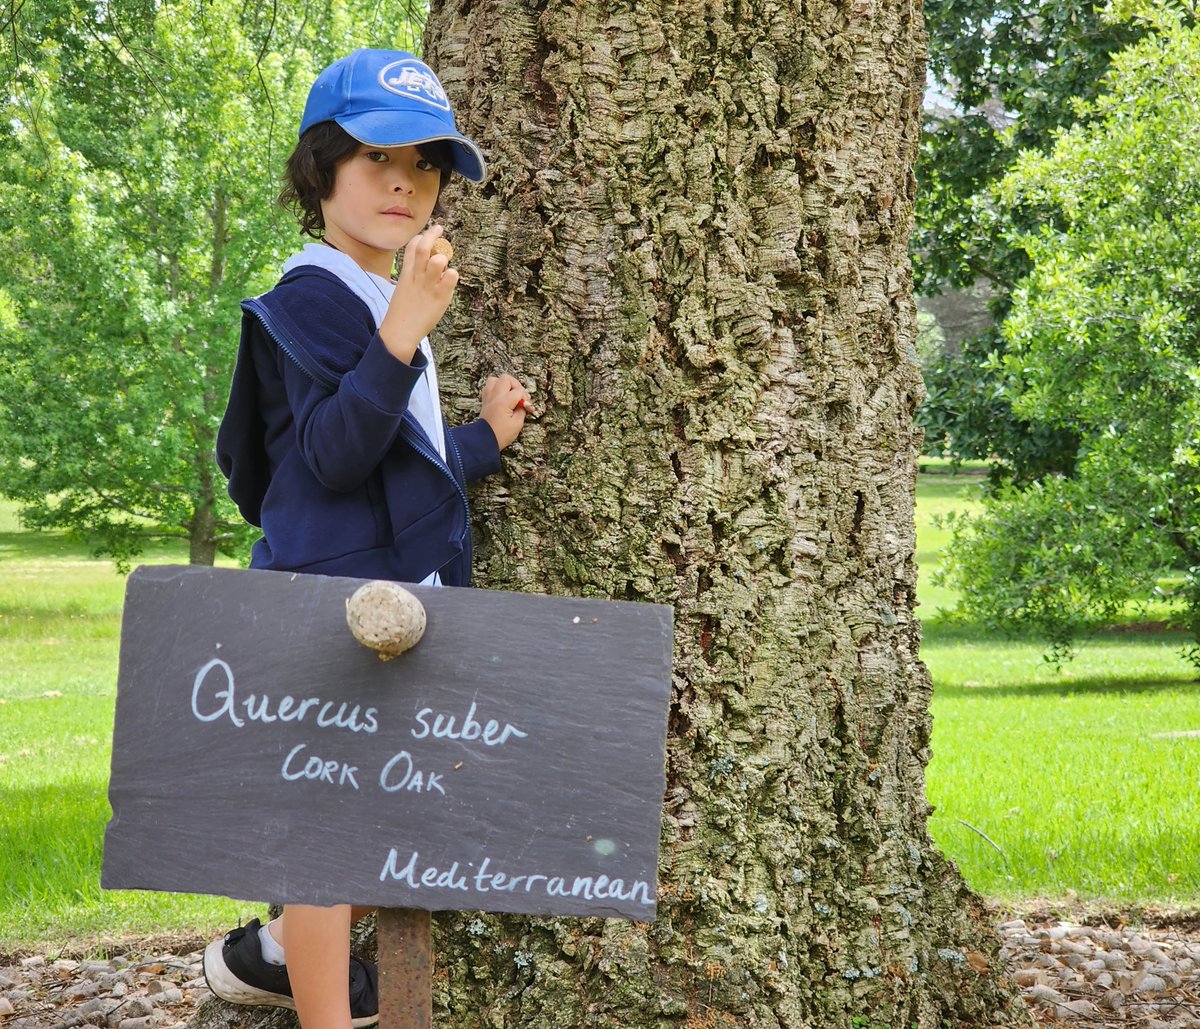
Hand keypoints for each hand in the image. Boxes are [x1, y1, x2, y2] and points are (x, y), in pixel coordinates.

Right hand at [378, 226, 456, 362]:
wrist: (400, 331)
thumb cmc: (404, 311)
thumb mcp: (404, 287)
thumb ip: (413, 273)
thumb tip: (426, 263)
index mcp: (407, 273)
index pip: (412, 246)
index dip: (421, 238)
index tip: (428, 236)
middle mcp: (418, 276)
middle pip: (425, 247)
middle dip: (433, 234)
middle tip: (440, 229)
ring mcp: (429, 285)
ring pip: (438, 260)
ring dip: (443, 258)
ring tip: (443, 267)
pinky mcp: (440, 296)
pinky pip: (451, 276)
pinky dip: (452, 274)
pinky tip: (449, 281)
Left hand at [481, 374, 531, 450]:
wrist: (484, 441)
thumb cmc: (501, 435)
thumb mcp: (517, 424)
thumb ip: (522, 410)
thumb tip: (524, 404)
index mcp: (503, 402)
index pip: (519, 391)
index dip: (526, 399)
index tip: (528, 408)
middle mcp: (494, 396)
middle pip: (506, 378)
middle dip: (516, 385)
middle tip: (519, 396)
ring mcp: (488, 397)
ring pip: (495, 379)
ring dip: (504, 384)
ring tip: (509, 394)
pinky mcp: (484, 400)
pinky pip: (488, 386)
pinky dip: (496, 388)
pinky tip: (501, 397)